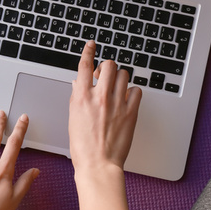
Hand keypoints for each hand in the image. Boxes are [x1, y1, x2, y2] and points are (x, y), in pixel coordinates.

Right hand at [68, 40, 141, 172]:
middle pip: (109, 65)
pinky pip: (137, 90)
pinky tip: (128, 99)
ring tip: (119, 88)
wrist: (98, 164)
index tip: (92, 44)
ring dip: (121, 78)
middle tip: (108, 75)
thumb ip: (77, 98)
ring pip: (124, 74)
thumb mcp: (73, 118)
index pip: (85, 65)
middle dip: (109, 67)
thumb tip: (79, 83)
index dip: (89, 51)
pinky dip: (133, 92)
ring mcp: (116, 104)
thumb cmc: (83, 146)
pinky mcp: (130, 112)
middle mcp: (99, 97)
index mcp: (81, 97)